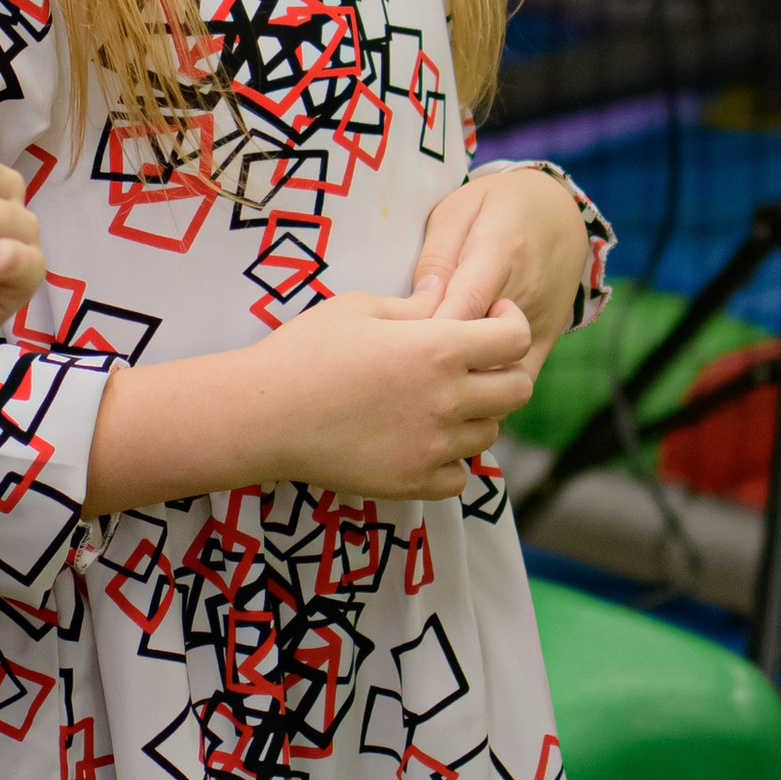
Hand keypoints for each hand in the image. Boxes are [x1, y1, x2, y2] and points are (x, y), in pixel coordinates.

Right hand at [262, 290, 535, 501]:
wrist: (263, 416)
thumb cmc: (305, 352)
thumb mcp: (359, 307)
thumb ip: (414, 305)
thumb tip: (445, 297)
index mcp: (440, 348)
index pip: (515, 338)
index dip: (511, 322)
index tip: (492, 319)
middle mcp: (448, 400)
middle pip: (518, 390)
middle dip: (504, 371)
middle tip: (474, 365)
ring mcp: (433, 446)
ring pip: (490, 433)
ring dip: (477, 415)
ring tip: (441, 403)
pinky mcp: (413, 482)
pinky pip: (460, 476)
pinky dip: (451, 460)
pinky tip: (424, 442)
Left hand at [409, 169, 594, 382]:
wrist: (561, 212)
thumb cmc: (498, 206)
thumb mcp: (458, 211)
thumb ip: (437, 256)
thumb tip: (421, 304)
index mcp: (499, 251)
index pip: (463, 306)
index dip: (428, 334)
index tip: (396, 350)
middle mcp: (526, 291)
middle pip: (478, 346)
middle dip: (437, 363)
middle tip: (402, 368)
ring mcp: (541, 321)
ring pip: (499, 371)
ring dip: (463, 380)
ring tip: (428, 380)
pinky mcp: (550, 341)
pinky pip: (520, 380)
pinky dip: (491, 390)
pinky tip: (461, 386)